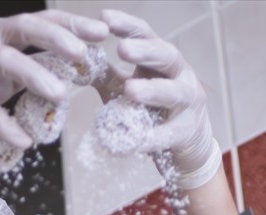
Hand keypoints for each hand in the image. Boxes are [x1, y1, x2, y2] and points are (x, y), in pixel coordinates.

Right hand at [0, 10, 107, 147]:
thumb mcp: (2, 72)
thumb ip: (31, 69)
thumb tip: (71, 77)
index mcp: (2, 32)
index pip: (41, 21)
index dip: (71, 24)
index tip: (100, 33)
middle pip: (25, 27)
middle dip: (56, 38)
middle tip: (83, 55)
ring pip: (5, 60)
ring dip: (34, 75)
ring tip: (60, 95)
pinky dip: (4, 123)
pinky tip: (23, 141)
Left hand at [102, 9, 220, 188]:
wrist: (186, 145)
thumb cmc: (154, 111)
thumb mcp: (127, 90)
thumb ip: (107, 75)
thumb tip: (77, 61)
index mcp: (161, 61)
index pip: (146, 35)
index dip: (128, 25)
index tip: (104, 17)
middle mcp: (180, 75)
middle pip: (166, 56)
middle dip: (145, 51)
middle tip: (122, 48)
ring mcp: (188, 103)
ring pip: (173, 92)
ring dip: (151, 90)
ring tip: (130, 90)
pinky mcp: (186, 132)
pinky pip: (168, 134)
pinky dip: (151, 137)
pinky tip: (135, 141)